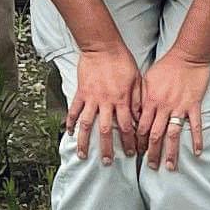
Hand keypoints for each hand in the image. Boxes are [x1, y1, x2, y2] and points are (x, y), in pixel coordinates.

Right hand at [65, 45, 143, 165]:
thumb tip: (140, 119)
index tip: (132, 153)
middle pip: (106, 130)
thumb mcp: (137, 79)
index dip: (130, 141)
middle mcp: (106, 102)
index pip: (127, 126)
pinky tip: (69, 133)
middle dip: (107, 148)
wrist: (102, 47)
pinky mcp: (81, 93)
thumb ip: (137, 100)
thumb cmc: (122, 61)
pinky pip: (74, 110)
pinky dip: (70, 122)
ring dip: (85, 141)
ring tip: (83, 155)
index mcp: (122, 100)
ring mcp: (91, 98)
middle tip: (108, 163)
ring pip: (87, 124)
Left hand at [141, 52, 209, 169]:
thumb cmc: (165, 66)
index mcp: (150, 101)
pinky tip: (197, 152)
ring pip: (173, 134)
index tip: (137, 153)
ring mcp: (180, 107)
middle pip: (155, 135)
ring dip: (171, 152)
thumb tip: (134, 114)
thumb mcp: (147, 79)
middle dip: (152, 152)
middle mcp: (164, 107)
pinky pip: (196, 125)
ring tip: (170, 167)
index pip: (141, 126)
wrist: (187, 56)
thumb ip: (140, 97)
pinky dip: (197, 139)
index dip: (138, 141)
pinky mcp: (194, 105)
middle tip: (151, 167)